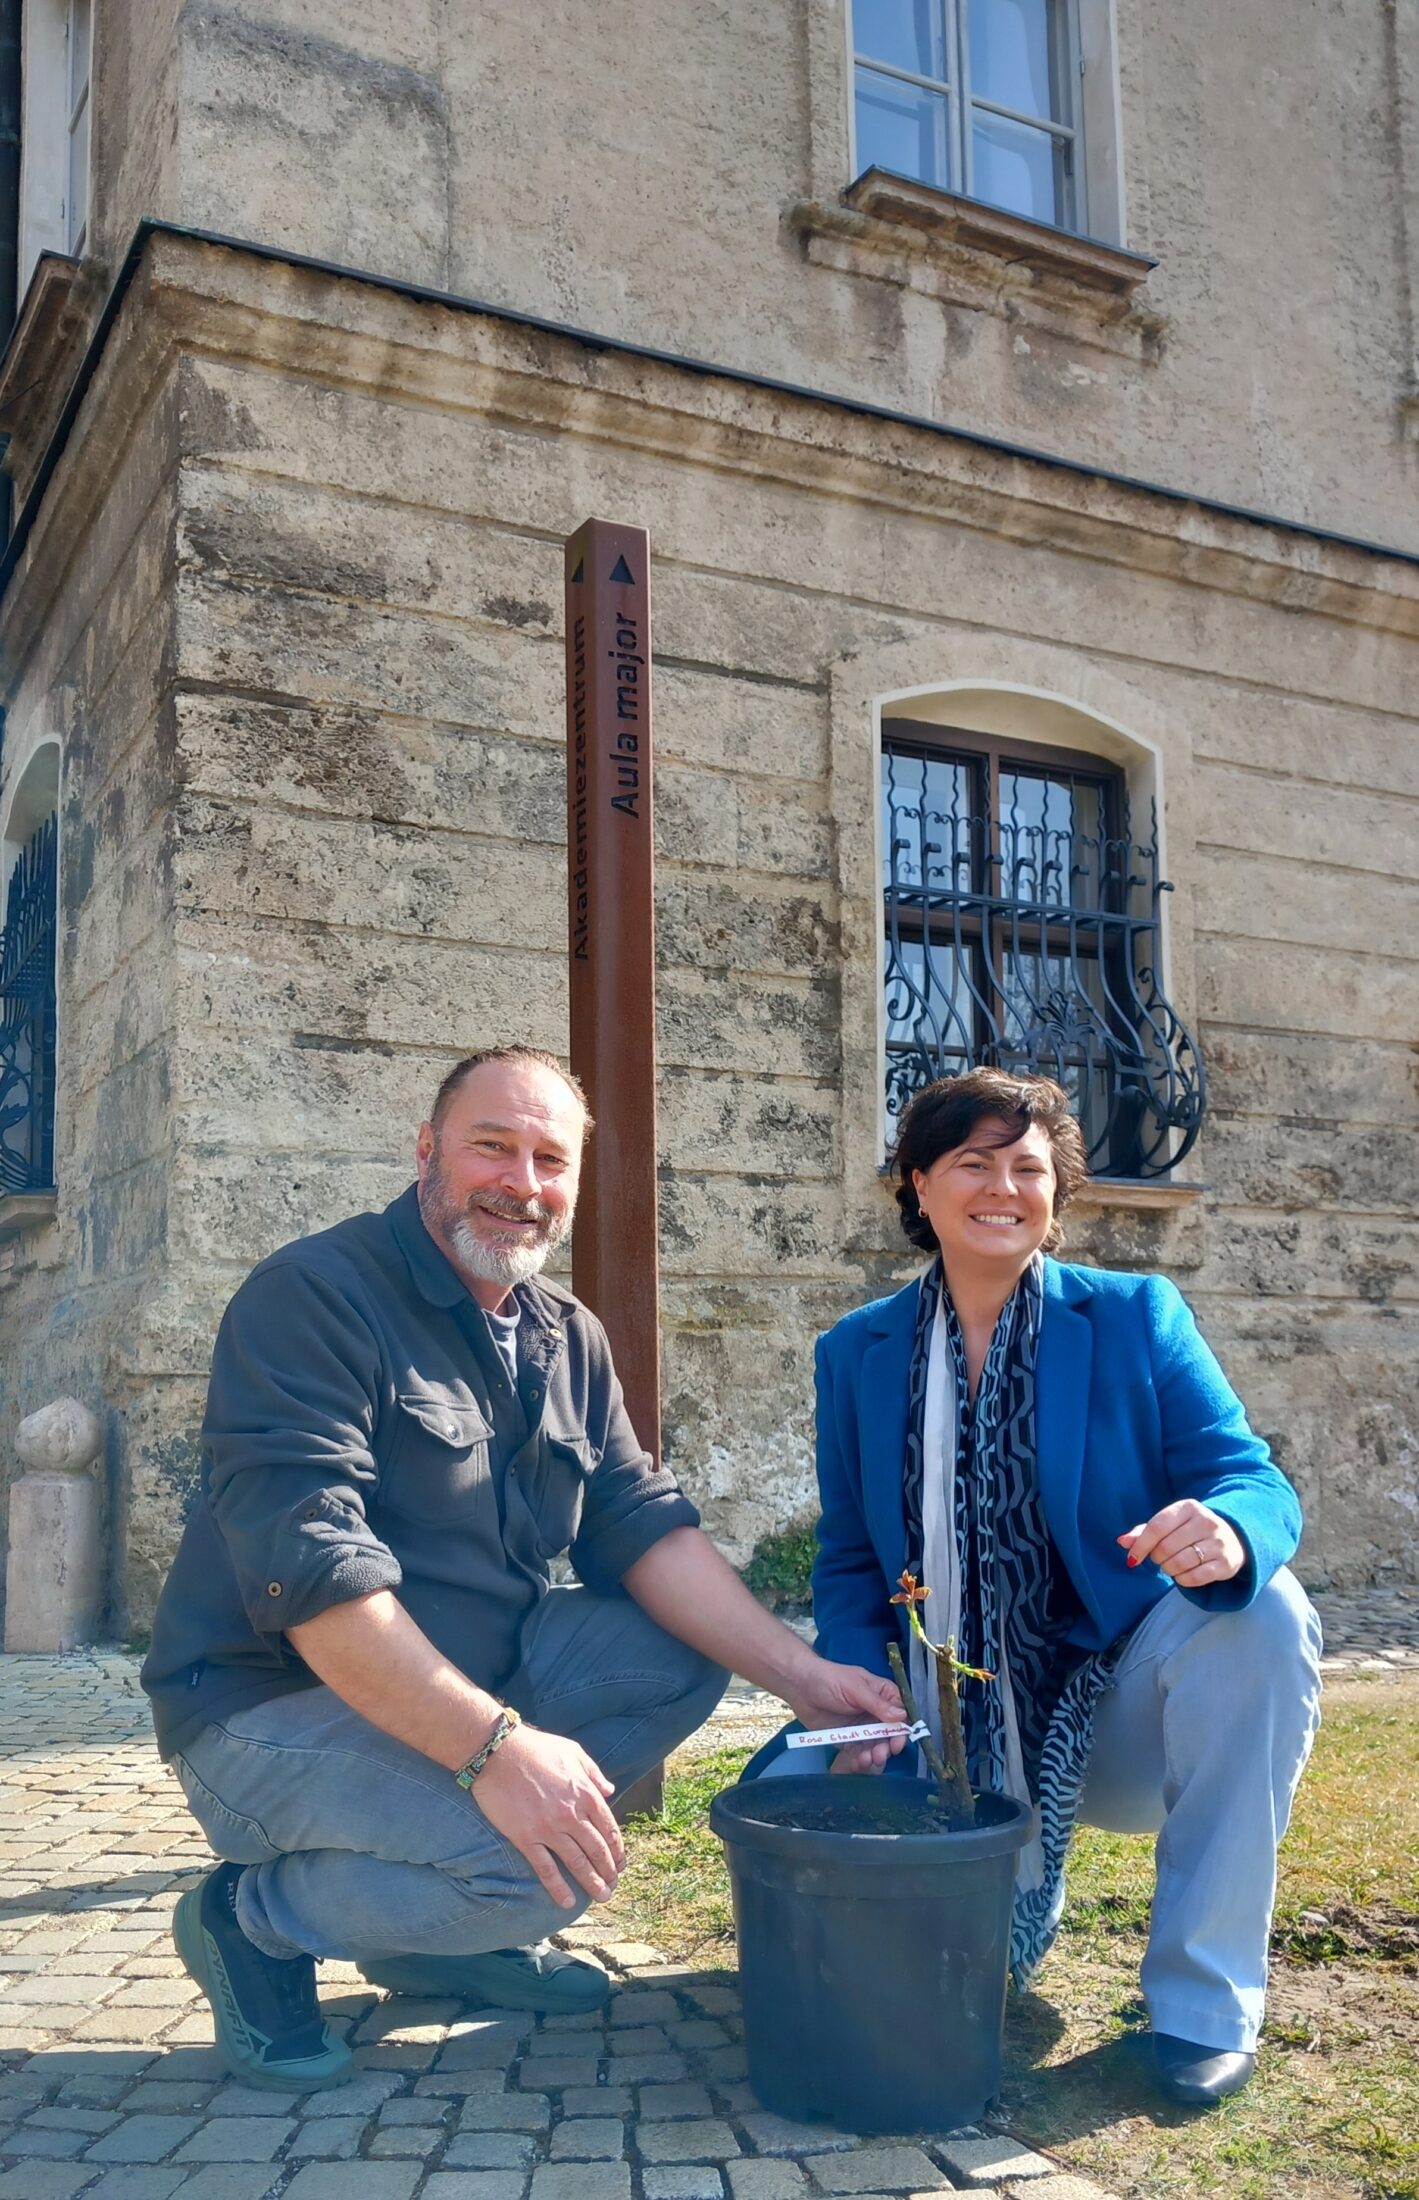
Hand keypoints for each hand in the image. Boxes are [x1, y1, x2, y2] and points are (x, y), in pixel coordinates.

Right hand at [470, 1722, 624, 1908]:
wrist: (498, 1751)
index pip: (609, 1829)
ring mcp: (549, 1828)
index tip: (620, 1864)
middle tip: (612, 1886)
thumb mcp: (573, 1752)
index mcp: (586, 1793)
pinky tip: (567, 1902)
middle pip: (597, 1850)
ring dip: (592, 1883)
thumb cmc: (536, 1748)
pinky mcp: (526, 1838)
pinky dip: (558, 1888)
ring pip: (577, 1863)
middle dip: (608, 1871)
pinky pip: (545, 1869)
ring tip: (601, 1896)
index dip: (617, 1850)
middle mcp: (572, 1814)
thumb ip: (594, 1773)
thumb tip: (611, 1790)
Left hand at [786, 1656, 906, 1774]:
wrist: (799, 1686)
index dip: (902, 1730)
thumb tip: (902, 1717)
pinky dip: (860, 1759)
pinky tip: (858, 1763)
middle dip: (887, 1746)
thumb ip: (877, 1704)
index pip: (901, 1714)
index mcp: (882, 1695)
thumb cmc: (828, 1679)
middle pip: (890, 1734)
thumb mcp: (854, 1688)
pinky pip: (859, 1752)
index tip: (897, 1743)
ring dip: (874, 1755)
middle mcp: (875, 1712)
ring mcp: (862, 1727)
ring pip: (875, 1745)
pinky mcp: (848, 1739)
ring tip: (867, 1760)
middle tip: (880, 1755)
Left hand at [1117, 1501, 1247, 1587]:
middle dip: (1157, 1558)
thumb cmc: (1191, 1531)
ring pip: (1179, 1563)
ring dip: (1168, 1569)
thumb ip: (1144, 1532)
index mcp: (1188, 1507)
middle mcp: (1206, 1522)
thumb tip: (1121, 1541)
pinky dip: (1182, 1580)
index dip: (1140, 1545)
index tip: (1132, 1559)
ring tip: (1170, 1566)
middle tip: (1160, 1558)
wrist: (1233, 1538)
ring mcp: (1218, 1543)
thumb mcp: (1170, 1524)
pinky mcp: (1226, 1563)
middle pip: (1166, 1547)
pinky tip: (1182, 1574)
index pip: (1157, 1527)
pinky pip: (1195, 1578)